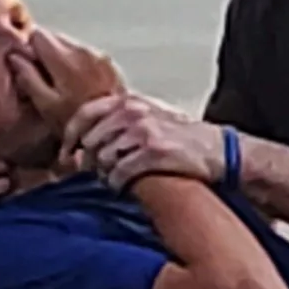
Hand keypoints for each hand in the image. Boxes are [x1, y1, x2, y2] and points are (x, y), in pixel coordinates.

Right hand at [9, 28, 120, 139]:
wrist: (115, 130)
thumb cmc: (75, 120)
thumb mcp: (46, 104)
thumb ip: (28, 77)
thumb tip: (14, 57)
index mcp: (64, 57)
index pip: (38, 34)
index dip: (29, 47)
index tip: (29, 65)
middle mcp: (83, 50)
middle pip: (55, 37)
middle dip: (46, 52)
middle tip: (44, 76)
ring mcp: (99, 55)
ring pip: (71, 44)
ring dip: (62, 57)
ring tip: (63, 82)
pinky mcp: (111, 64)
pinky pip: (88, 54)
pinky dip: (80, 63)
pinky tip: (81, 84)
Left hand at [62, 89, 226, 193]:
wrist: (220, 150)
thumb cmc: (184, 138)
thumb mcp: (150, 117)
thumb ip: (120, 121)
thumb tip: (86, 141)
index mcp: (130, 101)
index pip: (85, 113)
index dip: (70, 136)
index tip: (68, 153)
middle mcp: (134, 112)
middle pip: (92, 140)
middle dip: (91, 161)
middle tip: (97, 174)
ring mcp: (144, 132)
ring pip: (105, 158)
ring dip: (106, 174)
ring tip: (116, 180)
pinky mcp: (154, 153)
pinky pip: (121, 173)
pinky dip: (118, 184)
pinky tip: (125, 186)